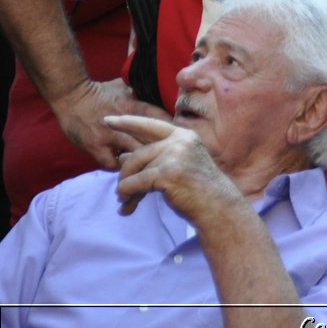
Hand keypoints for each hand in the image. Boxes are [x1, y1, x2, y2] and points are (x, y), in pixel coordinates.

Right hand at [51, 79, 168, 168]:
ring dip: (140, 161)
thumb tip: (162, 93)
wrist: (72, 96)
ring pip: (132, 154)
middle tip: (169, 158)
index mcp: (134, 106)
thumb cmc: (100, 91)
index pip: (159, 117)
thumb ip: (141, 94)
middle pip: (149, 140)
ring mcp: (109, 136)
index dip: (172, 128)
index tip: (180, 137)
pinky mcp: (95, 146)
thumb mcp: (125, 87)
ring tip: (149, 167)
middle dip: (160, 150)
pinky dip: (119, 167)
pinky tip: (124, 167)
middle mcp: (124, 122)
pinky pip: (111, 164)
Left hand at [104, 114, 240, 220]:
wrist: (217, 205)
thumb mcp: (177, 166)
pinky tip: (127, 206)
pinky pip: (133, 183)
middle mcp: (180, 141)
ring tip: (123, 201)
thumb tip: (121, 157)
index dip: (128, 122)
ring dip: (124, 187)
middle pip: (137, 153)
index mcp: (184, 136)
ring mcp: (174, 155)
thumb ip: (153, 158)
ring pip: (133, 167)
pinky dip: (126, 195)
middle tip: (119, 191)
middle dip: (124, 173)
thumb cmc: (198, 188)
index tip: (108, 120)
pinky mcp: (167, 173)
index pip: (151, 125)